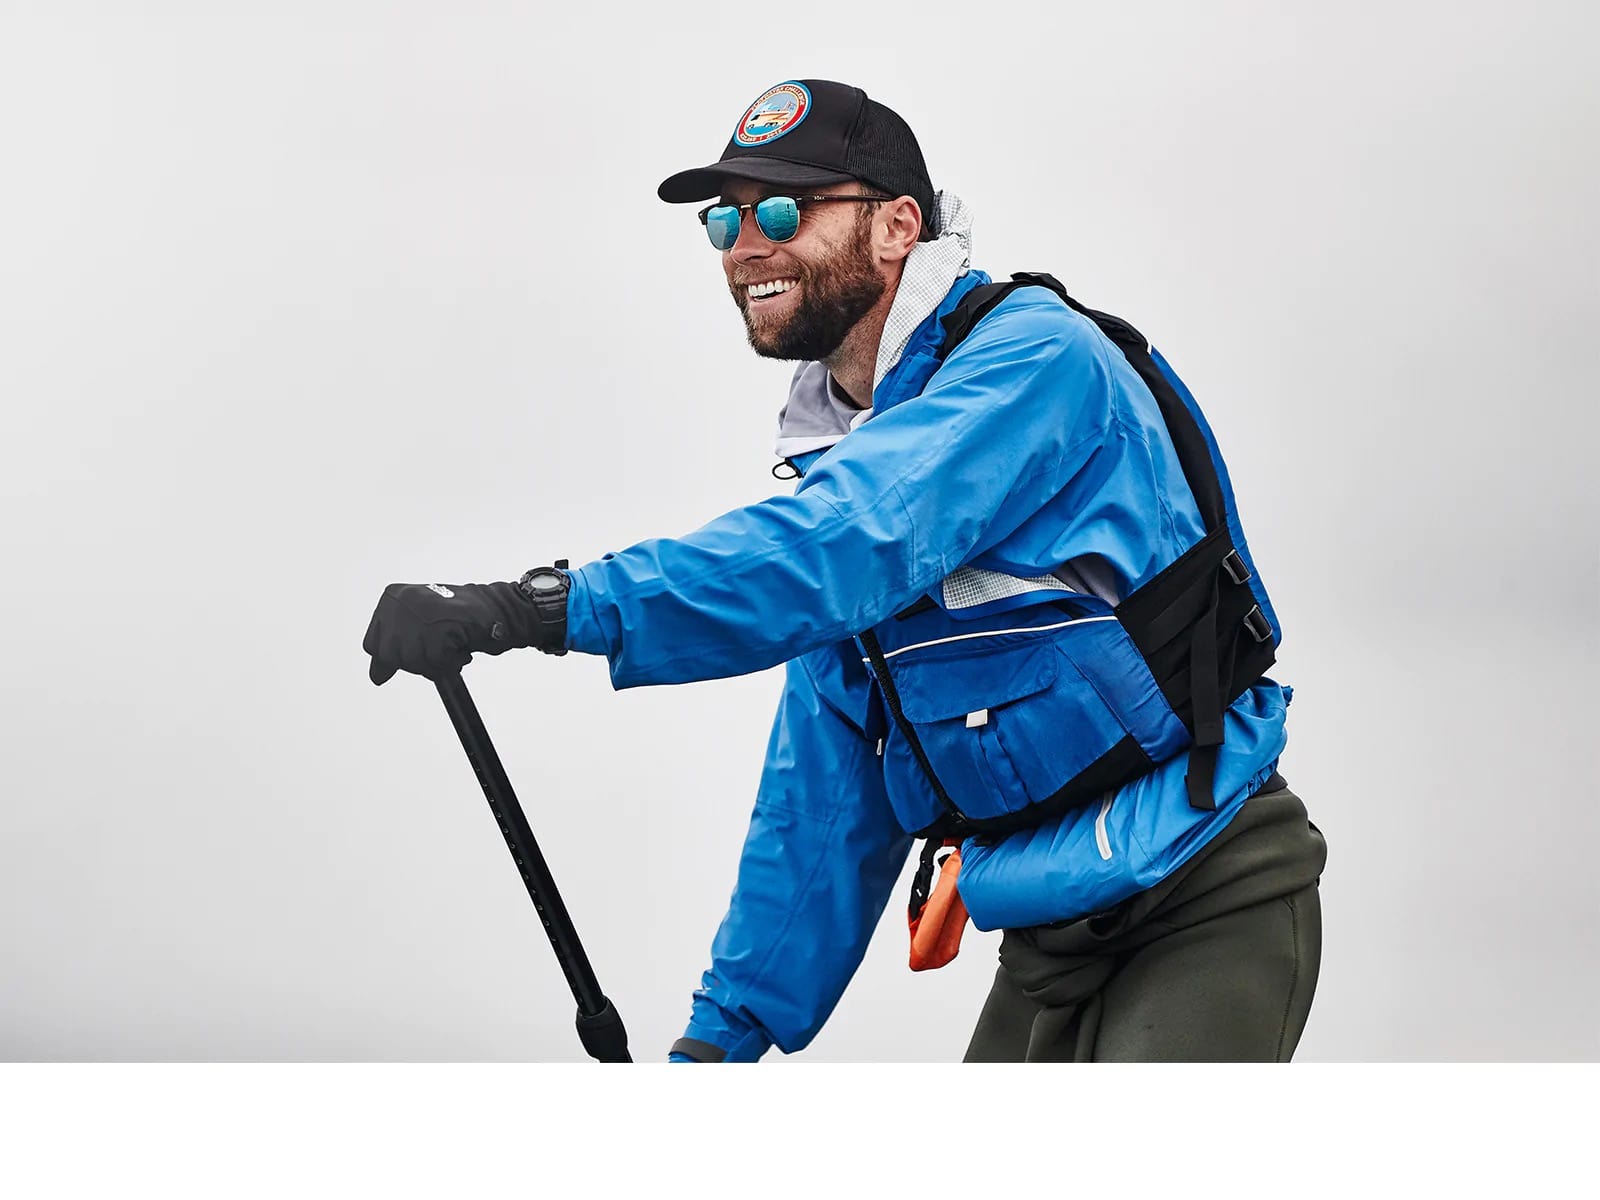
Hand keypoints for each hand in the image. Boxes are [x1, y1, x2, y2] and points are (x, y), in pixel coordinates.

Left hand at [362, 580, 561, 684]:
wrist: (496, 610)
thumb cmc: (460, 620)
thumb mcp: (419, 629)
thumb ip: (396, 648)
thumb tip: (376, 676)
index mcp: (392, 598)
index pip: (373, 644)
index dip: (397, 658)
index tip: (419, 652)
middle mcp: (401, 601)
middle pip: (392, 656)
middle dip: (419, 661)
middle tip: (440, 650)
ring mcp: (419, 612)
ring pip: (413, 660)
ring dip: (437, 662)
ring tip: (453, 647)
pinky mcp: (439, 625)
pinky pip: (436, 661)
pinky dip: (452, 661)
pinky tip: (461, 648)